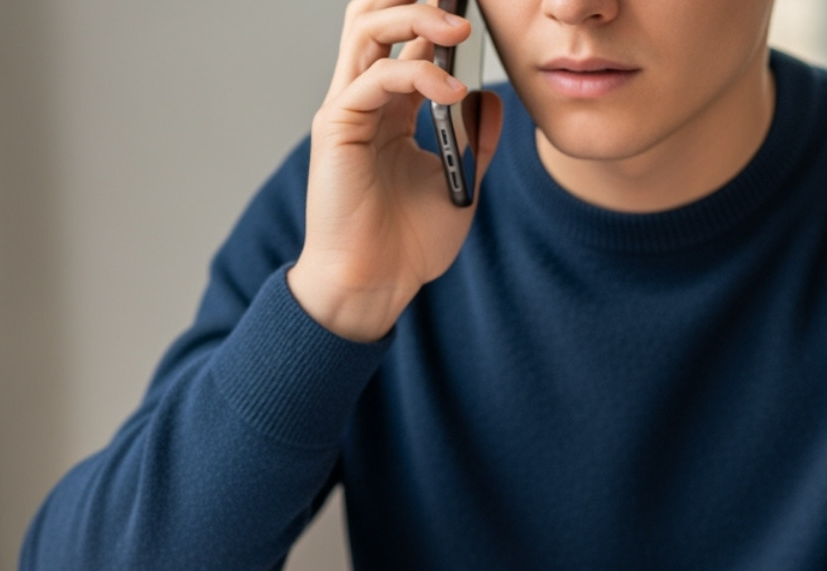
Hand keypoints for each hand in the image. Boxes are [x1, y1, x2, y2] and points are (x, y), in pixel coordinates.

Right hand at [287, 0, 504, 342]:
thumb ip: (474, 137)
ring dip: (417, 17)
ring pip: (368, 27)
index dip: (437, 13)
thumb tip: (489, 95)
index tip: (474, 7)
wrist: (375, 285)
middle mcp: (365, 98)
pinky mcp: (337, 125)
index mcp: (392, 107)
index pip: (408, 37)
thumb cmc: (408, 244)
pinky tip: (452, 93)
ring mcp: (348, 108)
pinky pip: (376, 77)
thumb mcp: (459, 182)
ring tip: (460, 29)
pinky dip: (418, 75)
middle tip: (458, 1)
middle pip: (375, 14)